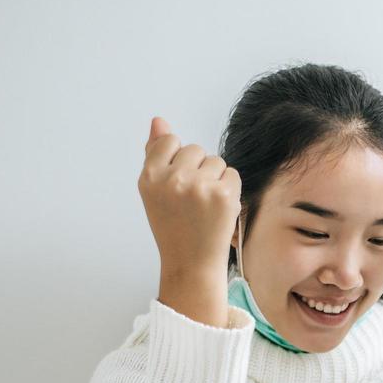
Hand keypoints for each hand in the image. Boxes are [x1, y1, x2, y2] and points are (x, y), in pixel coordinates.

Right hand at [138, 116, 241, 281]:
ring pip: (215, 160)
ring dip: (215, 178)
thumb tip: (158, 120)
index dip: (178, 161)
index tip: (178, 184)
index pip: (169, 141)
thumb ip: (155, 153)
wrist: (191, 263)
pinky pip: (232, 174)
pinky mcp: (224, 195)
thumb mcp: (154, 190)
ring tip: (205, 204)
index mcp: (150, 176)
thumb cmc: (173, 226)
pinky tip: (219, 207)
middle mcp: (173, 179)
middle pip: (195, 149)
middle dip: (197, 169)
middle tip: (191, 200)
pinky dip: (230, 188)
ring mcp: (199, 186)